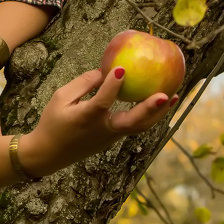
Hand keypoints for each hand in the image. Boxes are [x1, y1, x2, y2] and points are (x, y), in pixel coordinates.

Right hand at [21, 67, 176, 176]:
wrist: (49, 154)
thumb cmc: (52, 122)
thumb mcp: (60, 99)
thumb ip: (82, 84)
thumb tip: (104, 71)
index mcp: (86, 119)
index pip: (102, 102)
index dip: (111, 86)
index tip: (121, 69)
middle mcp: (103, 130)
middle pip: (132, 122)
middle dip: (150, 109)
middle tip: (165, 95)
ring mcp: (111, 137)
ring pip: (139, 127)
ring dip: (158, 113)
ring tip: (174, 96)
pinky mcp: (114, 139)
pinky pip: (134, 126)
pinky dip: (149, 115)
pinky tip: (159, 103)